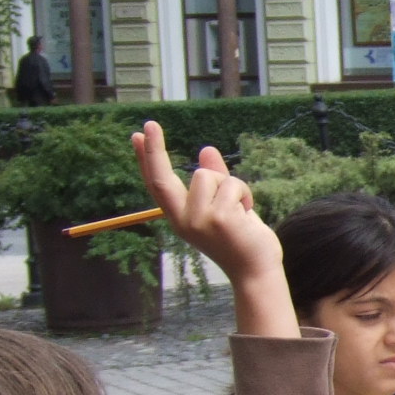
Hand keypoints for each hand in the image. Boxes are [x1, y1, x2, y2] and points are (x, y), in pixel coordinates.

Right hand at [132, 121, 299, 338]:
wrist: (257, 271)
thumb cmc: (242, 240)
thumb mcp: (224, 206)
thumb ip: (216, 180)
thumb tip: (205, 150)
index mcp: (180, 218)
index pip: (158, 185)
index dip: (147, 160)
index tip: (138, 136)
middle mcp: (183, 220)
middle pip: (162, 177)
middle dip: (154, 148)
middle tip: (149, 123)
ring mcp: (198, 219)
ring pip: (209, 175)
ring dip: (232, 185)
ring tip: (241, 209)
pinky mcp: (218, 218)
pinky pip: (232, 184)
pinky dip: (245, 194)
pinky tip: (248, 214)